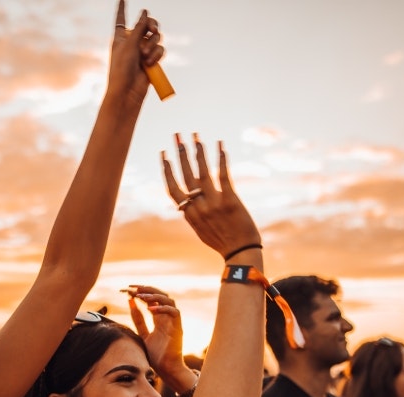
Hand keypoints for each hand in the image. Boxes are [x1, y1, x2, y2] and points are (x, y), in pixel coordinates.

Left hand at [107, 1, 163, 105]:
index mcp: (121, 36)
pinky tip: (150, 63)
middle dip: (151, 26)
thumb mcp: (129, 45)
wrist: (128, 91)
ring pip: (155, 38)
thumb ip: (139, 27)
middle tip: (152, 30)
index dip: (122, 8)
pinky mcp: (151, 60)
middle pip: (146, 25)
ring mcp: (142, 51)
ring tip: (145, 56)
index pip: (121, 18)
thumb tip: (145, 12)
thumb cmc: (122, 69)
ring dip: (152, 45)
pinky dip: (156, 55)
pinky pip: (160, 50)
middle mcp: (132, 42)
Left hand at [126, 285, 184, 379]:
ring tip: (141, 296)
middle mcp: (167, 317)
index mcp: (159, 318)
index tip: (127, 289)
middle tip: (133, 288)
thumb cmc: (156, 355)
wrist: (166, 370)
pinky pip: (174, 312)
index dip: (140, 292)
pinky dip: (163, 308)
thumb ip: (138, 320)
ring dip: (155, 296)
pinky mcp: (178, 328)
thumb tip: (130, 302)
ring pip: (168, 300)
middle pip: (160, 295)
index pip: (151, 299)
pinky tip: (150, 309)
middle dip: (146, 289)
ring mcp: (173, 322)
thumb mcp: (142, 334)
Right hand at [162, 134, 261, 258]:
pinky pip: (223, 177)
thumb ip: (193, 215)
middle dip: (180, 154)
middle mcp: (199, 207)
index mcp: (189, 214)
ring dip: (198, 153)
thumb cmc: (221, 241)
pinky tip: (220, 146)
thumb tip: (185, 205)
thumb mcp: (201, 230)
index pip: (172, 188)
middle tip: (178, 136)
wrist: (240, 253)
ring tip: (196, 136)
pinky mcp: (230, 202)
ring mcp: (214, 204)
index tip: (164, 155)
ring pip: (203, 173)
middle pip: (186, 176)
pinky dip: (221, 160)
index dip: (167, 170)